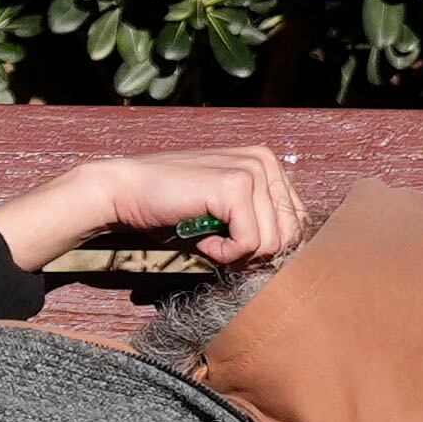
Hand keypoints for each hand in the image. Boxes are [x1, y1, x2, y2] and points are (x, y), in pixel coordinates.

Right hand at [0, 146, 309, 270]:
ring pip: (272, 243)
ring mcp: (251, 170)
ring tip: (208, 240)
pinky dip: (224, 254)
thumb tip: (293, 261)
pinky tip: (202, 240)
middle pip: (290, 235)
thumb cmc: (174, 209)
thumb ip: (261, 226)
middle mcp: (265, 160)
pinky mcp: (235, 186)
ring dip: (237, 255)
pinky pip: (250, 243)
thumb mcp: (227, 215)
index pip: (297, 223)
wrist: (126, 193)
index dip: (268, 249)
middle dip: (255, 254)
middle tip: (220, 248)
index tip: (234, 248)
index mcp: (268, 163)